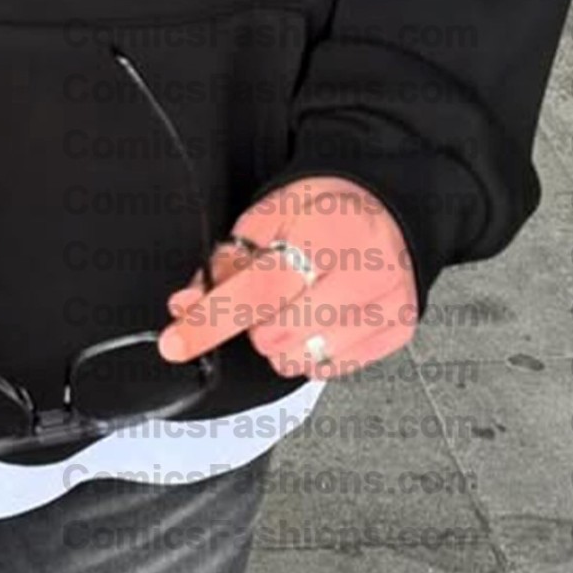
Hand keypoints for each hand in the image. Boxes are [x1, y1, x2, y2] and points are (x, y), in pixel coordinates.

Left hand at [155, 176, 418, 380]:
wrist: (388, 204)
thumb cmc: (327, 207)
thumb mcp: (268, 216)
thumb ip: (226, 262)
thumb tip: (187, 305)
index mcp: (326, 235)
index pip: (258, 292)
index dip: (210, 321)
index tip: (175, 343)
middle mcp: (363, 275)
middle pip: (275, 334)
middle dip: (256, 321)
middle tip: (271, 290)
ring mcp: (385, 308)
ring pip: (301, 359)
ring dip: (283, 340)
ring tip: (298, 301)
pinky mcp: (397, 333)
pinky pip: (331, 368)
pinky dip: (313, 350)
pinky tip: (322, 316)